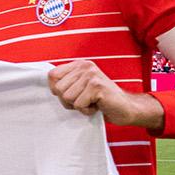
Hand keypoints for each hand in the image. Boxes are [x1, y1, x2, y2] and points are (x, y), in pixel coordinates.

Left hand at [47, 59, 164, 131]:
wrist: (126, 108)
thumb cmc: (99, 100)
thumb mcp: (80, 88)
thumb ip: (65, 83)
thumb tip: (48, 87)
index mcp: (79, 65)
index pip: (52, 76)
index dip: (57, 90)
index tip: (72, 94)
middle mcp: (85, 66)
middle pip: (58, 89)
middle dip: (68, 101)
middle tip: (85, 100)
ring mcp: (91, 75)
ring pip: (67, 97)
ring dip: (78, 106)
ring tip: (92, 102)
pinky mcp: (97, 86)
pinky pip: (78, 104)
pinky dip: (87, 110)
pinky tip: (97, 105)